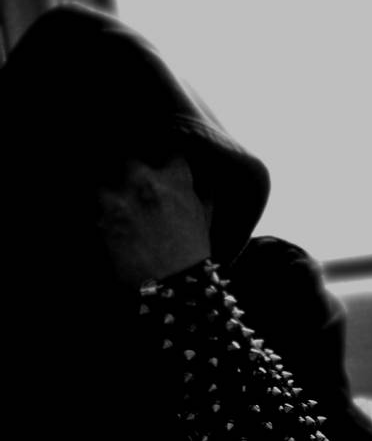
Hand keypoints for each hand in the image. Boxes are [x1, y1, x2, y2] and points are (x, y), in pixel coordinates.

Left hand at [98, 153, 210, 287]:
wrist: (174, 282)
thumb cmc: (193, 252)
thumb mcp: (203, 220)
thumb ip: (199, 199)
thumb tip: (202, 193)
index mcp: (174, 177)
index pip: (172, 159)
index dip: (170, 170)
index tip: (167, 178)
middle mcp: (144, 180)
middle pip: (132, 163)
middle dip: (135, 176)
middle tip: (140, 193)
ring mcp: (120, 198)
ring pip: (107, 186)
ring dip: (113, 197)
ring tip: (121, 213)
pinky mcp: (103, 220)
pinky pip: (99, 212)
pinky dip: (105, 219)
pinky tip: (116, 230)